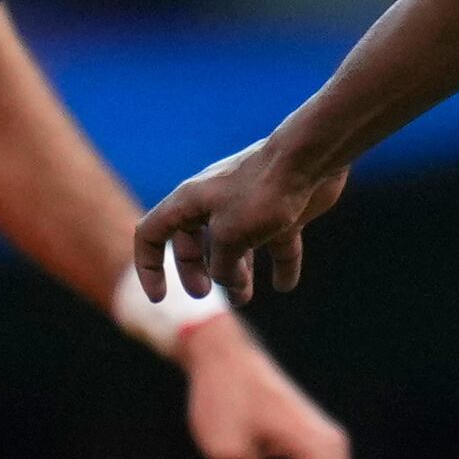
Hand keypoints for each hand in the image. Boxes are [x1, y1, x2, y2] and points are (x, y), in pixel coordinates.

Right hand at [136, 135, 345, 302]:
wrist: (309, 160)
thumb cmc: (262, 193)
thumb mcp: (230, 237)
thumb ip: (221, 266)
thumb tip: (228, 282)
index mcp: (189, 202)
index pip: (151, 233)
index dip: (149, 267)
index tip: (161, 297)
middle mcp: (213, 202)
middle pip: (191, 241)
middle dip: (195, 270)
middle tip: (205, 294)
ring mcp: (248, 206)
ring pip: (234, 245)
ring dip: (236, 274)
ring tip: (243, 299)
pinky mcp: (280, 211)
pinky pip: (274, 243)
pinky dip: (278, 265)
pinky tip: (285, 285)